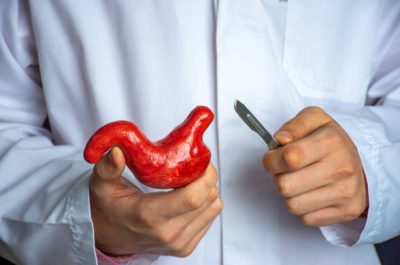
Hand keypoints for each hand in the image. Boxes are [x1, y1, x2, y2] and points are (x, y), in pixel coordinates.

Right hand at [89, 146, 222, 256]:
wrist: (107, 236)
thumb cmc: (107, 207)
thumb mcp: (102, 184)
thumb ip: (108, 167)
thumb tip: (117, 152)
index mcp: (149, 216)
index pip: (193, 198)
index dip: (205, 176)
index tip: (201, 161)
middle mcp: (167, 233)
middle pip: (208, 200)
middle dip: (207, 178)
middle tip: (193, 166)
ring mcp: (178, 243)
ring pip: (214, 208)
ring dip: (207, 190)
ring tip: (189, 181)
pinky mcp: (185, 248)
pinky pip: (210, 218)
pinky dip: (205, 203)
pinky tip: (187, 197)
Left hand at [263, 107, 367, 226]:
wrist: (360, 162)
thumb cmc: (329, 141)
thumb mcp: (313, 120)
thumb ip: (294, 126)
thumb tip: (281, 139)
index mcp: (332, 141)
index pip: (289, 157)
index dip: (272, 160)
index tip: (273, 157)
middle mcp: (342, 167)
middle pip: (285, 186)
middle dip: (278, 178)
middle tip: (287, 171)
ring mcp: (347, 192)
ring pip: (293, 205)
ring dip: (290, 195)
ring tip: (300, 182)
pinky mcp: (348, 211)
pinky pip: (307, 219)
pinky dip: (304, 208)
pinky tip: (313, 194)